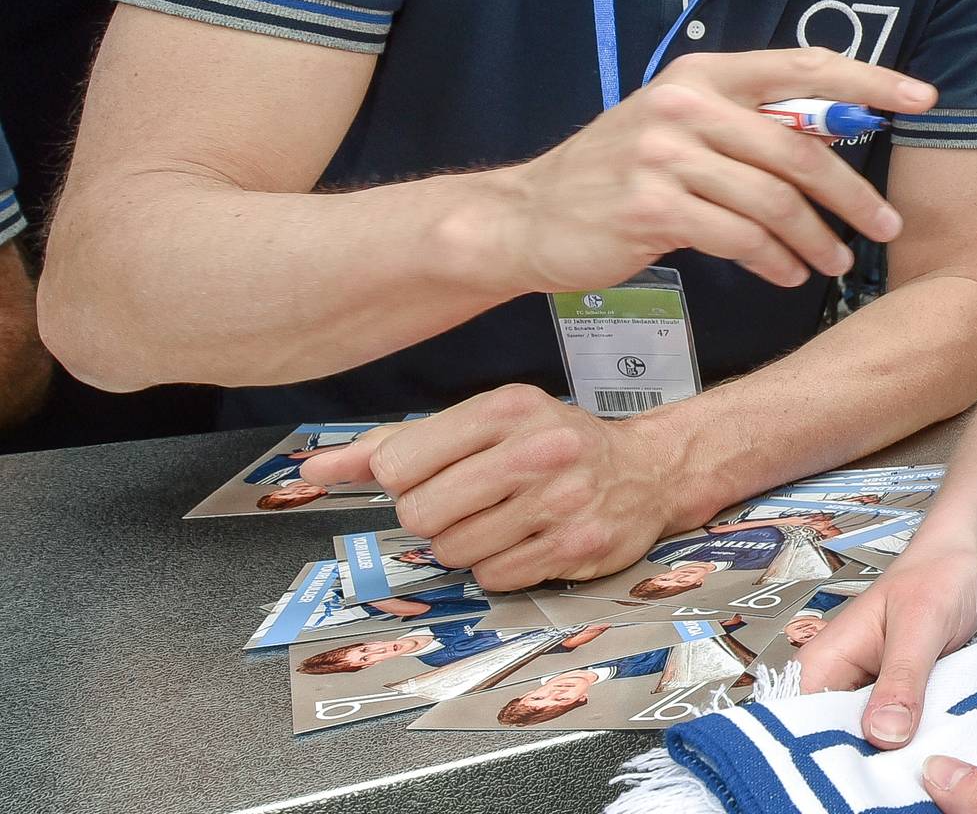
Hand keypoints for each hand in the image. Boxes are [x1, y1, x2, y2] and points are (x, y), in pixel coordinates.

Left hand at [300, 384, 690, 590]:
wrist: (649, 470)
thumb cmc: (552, 444)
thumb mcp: (481, 425)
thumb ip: (396, 446)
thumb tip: (315, 468)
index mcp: (506, 408)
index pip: (399, 465)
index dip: (406, 482)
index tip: (436, 476)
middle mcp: (538, 450)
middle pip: (421, 514)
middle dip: (433, 518)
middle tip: (468, 504)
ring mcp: (562, 501)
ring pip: (455, 552)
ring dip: (467, 546)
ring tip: (501, 522)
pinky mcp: (579, 546)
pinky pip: (496, 579)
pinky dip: (500, 568)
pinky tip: (526, 542)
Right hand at [488, 48, 937, 292]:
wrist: (527, 217)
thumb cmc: (619, 175)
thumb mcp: (681, 128)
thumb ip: (749, 125)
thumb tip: (835, 136)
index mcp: (703, 75)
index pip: (803, 67)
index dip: (870, 81)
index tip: (923, 98)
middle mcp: (685, 106)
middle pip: (800, 149)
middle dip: (854, 193)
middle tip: (888, 225)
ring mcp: (664, 156)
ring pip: (774, 200)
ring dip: (819, 238)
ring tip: (837, 262)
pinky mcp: (651, 208)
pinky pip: (740, 237)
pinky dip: (776, 260)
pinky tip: (790, 274)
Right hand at [797, 547, 976, 747]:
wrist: (966, 562)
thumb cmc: (937, 577)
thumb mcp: (921, 624)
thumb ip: (902, 677)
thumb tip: (882, 734)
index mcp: (824, 661)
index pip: (802, 725)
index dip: (829, 751)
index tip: (865, 767)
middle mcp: (838, 682)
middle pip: (835, 742)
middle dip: (867, 758)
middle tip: (901, 766)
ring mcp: (867, 696)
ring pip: (868, 743)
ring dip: (893, 752)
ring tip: (919, 754)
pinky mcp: (894, 703)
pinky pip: (895, 734)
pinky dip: (912, 741)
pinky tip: (930, 743)